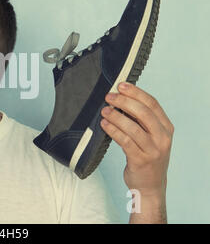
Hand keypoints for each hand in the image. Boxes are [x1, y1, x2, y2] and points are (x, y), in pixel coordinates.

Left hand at [100, 82, 173, 197]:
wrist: (150, 185)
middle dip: (124, 102)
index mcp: (166, 127)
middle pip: (144, 113)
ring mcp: (153, 150)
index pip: (152, 104)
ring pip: (133, 127)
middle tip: (109, 96)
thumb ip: (139, 120)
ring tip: (104, 110)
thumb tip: (119, 99)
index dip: (136, 92)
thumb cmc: (146, 156)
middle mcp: (162, 137)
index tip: (121, 85)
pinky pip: (125, 141)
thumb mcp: (150, 136)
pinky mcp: (141, 160)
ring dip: (116, 116)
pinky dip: (113, 131)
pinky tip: (104, 125)